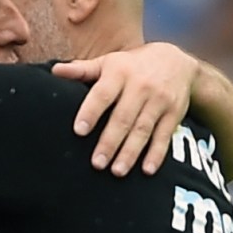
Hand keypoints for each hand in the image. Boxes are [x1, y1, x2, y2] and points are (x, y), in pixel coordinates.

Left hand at [52, 43, 198, 176]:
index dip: (91, 112)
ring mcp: (159, 100)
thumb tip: (55, 71)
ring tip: (116, 171)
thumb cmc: (132, 66)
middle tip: (96, 163)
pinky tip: (147, 170)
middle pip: (123, 117)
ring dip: (130, 152)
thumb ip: (82, 70)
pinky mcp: (174, 113)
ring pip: (143, 129)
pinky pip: (164, 136)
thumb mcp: (109, 63)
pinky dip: (157, 154)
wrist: (177, 61)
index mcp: (119, 72)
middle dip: (110, 141)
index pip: (103, 94)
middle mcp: (140, 86)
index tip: (79, 131)